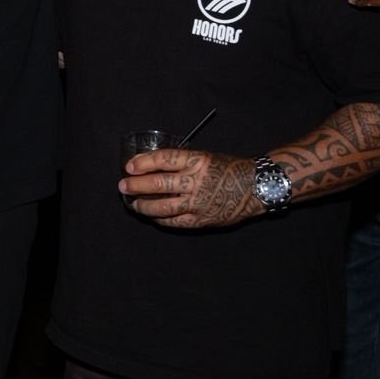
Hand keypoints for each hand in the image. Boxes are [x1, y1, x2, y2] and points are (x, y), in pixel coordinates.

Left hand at [122, 149, 267, 229]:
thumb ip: (182, 162)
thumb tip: (149, 166)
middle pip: (158, 184)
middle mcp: (197, 181)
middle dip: (135, 186)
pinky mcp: (201, 220)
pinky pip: (174, 221)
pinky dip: (160, 219)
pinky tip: (152, 215)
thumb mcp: (206, 156)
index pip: (163, 159)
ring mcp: (199, 202)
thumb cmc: (228, 169)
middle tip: (123, 186)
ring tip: (133, 204)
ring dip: (143, 205)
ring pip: (162, 207)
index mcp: (198, 160)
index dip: (142, 163)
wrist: (255, 187)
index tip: (129, 167)